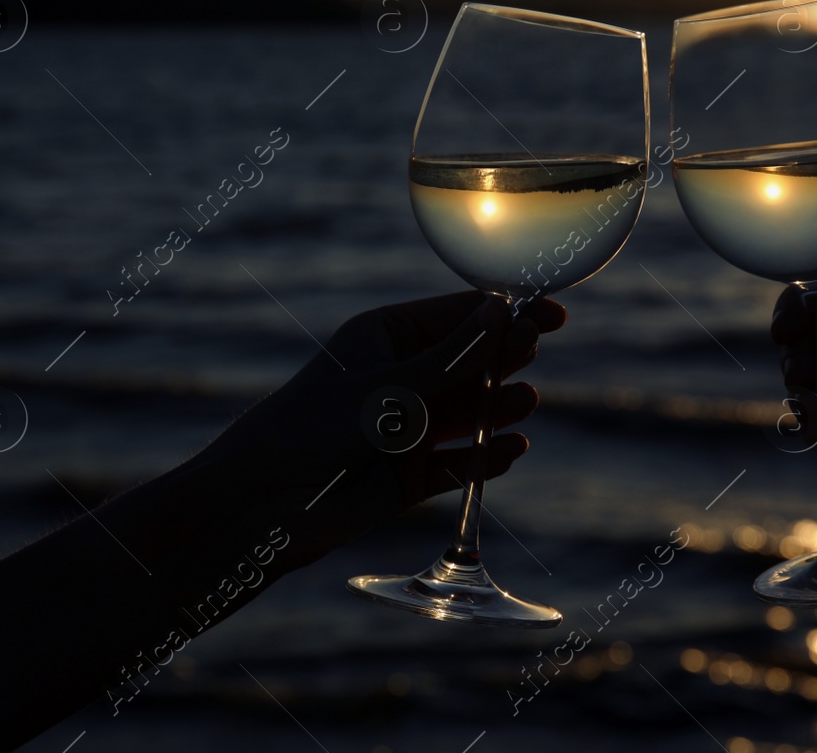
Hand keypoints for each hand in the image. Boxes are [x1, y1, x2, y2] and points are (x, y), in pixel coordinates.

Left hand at [186, 291, 564, 570]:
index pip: (456, 316)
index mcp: (385, 337)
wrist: (265, 504)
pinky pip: (458, 463)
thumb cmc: (320, 425)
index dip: (504, 313)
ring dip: (498, 406)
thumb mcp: (396, 385)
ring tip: (524, 402)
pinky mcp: (408, 477)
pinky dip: (485, 457)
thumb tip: (504, 312)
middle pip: (468, 362)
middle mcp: (398, 379)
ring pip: (467, 413)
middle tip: (533, 353)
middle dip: (503, 357)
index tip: (551, 313)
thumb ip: (457, 356)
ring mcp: (405, 429)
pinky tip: (513, 448)